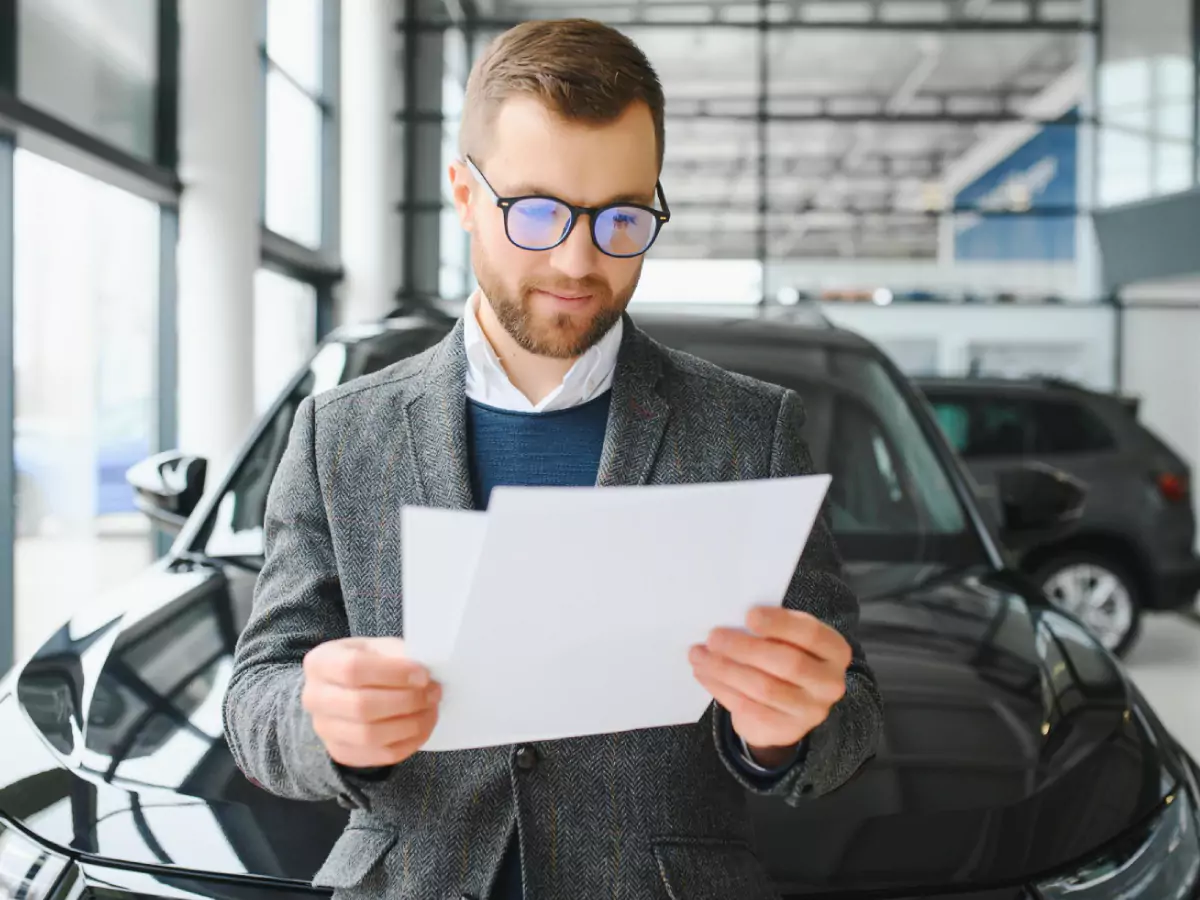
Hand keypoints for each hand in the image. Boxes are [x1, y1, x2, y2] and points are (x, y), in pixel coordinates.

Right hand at [302, 637, 440, 767]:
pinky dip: (408, 743)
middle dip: (407, 701)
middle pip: (361, 706)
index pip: (353, 669)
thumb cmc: (367, 663)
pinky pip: (378, 756)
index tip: (423, 675)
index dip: (393, 673)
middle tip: (433, 693)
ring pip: (370, 735)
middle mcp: (314, 698)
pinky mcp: (341, 752)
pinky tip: (422, 727)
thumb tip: (424, 673)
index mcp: (320, 663)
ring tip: (431, 710)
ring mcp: (324, 729)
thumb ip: (398, 655)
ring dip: (410, 724)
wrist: (343, 689)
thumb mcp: (378, 647)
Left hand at [690, 606, 850, 760]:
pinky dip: (721, 688)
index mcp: (834, 651)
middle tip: (713, 637)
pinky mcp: (786, 730)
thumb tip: (730, 618)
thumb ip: (770, 629)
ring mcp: (810, 711)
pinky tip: (704, 673)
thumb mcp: (788, 640)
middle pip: (786, 663)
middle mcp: (830, 683)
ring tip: (699, 655)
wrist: (787, 708)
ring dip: (725, 669)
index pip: (811, 634)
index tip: (749, 615)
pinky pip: (749, 708)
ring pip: (763, 688)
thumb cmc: (784, 657)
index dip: (780, 624)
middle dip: (745, 648)